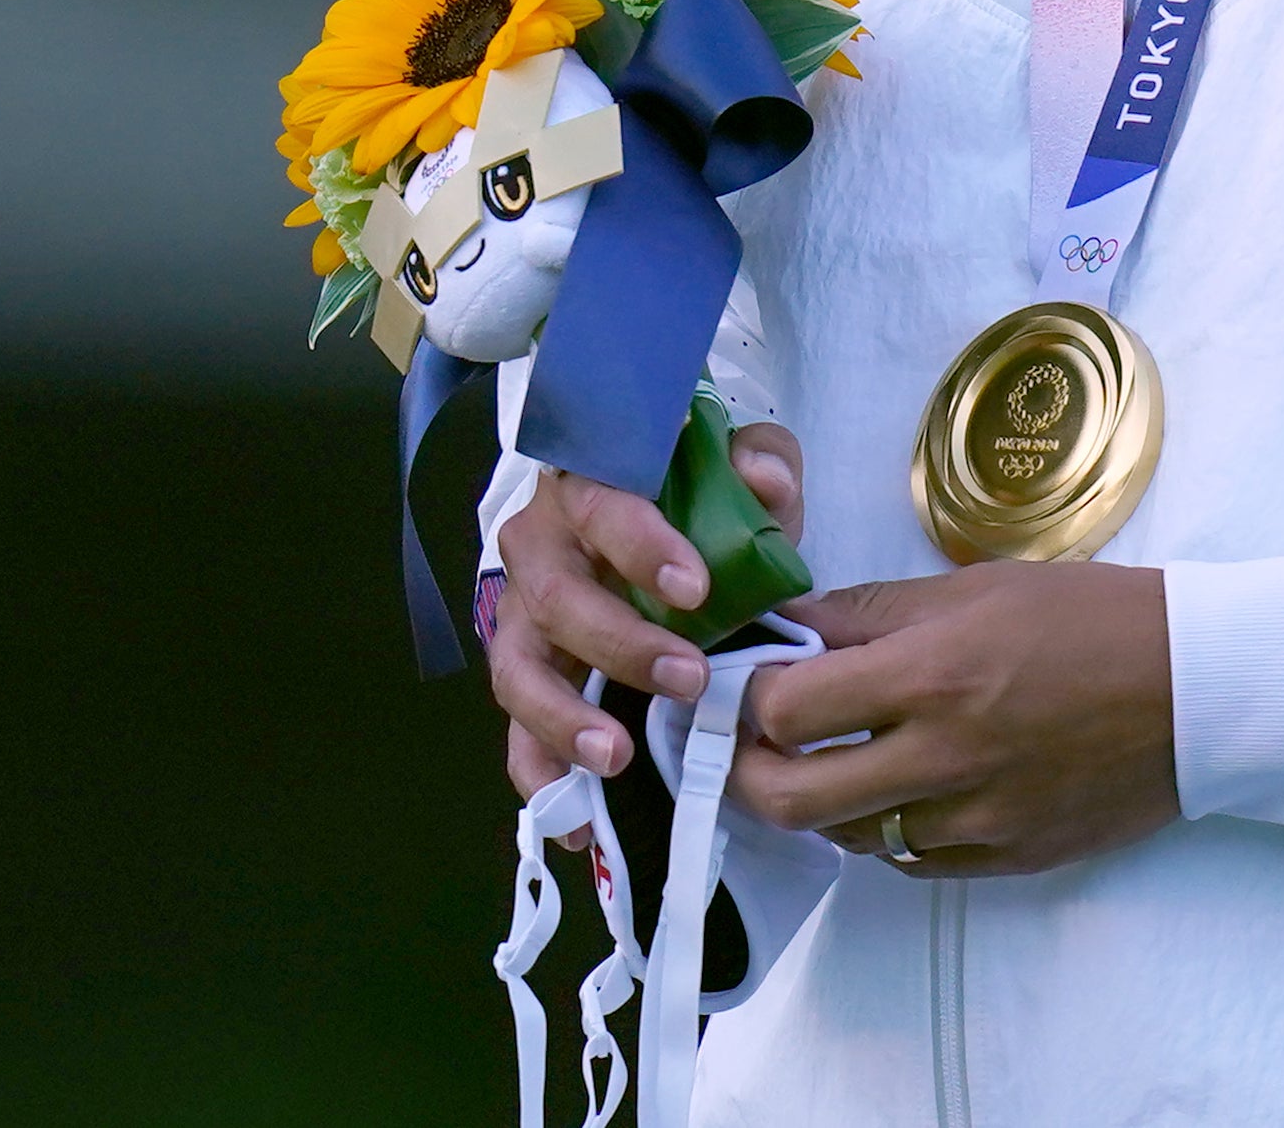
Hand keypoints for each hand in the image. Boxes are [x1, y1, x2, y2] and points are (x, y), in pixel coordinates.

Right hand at [493, 424, 803, 803]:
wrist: (644, 523)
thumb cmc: (686, 494)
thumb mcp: (730, 465)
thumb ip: (756, 462)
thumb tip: (767, 483)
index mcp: (588, 486)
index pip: (603, 507)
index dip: (641, 546)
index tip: (696, 589)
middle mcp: (539, 549)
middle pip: (556, 597)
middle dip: (620, 644)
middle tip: (688, 679)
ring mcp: (522, 618)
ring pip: (519, 671)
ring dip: (564, 719)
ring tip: (615, 758)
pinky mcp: (525, 678)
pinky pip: (516, 733)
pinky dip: (542, 778)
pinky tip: (577, 823)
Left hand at [729, 562, 1177, 877]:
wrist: (1201, 687)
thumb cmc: (1092, 616)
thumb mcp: (978, 586)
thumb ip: (873, 613)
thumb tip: (788, 627)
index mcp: (933, 674)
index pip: (786, 710)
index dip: (747, 699)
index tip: (744, 684)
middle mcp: (944, 758)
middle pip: (791, 801)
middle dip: (749, 775)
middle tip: (755, 745)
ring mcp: (976, 821)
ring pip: (848, 838)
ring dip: (824, 801)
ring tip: (837, 758)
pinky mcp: (1006, 859)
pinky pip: (912, 860)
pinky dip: (890, 827)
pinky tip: (907, 787)